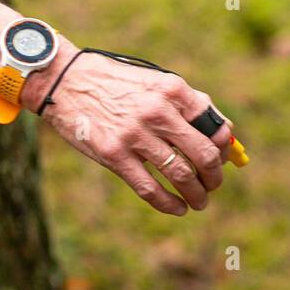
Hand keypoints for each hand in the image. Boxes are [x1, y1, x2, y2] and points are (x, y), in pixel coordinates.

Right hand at [23, 42, 234, 215]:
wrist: (64, 81)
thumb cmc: (115, 83)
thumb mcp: (154, 82)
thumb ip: (187, 104)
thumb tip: (224, 134)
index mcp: (173, 90)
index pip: (214, 127)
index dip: (224, 150)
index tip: (222, 160)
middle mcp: (157, 111)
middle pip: (203, 155)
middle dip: (214, 177)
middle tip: (212, 186)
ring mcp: (135, 134)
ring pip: (181, 175)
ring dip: (196, 195)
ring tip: (199, 202)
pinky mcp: (114, 155)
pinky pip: (151, 189)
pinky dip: (170, 204)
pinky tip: (178, 208)